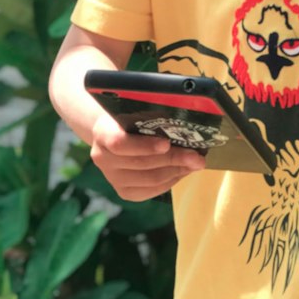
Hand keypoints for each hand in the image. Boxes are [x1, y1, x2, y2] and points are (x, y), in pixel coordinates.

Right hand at [89, 111, 205, 199]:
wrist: (112, 131)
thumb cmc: (130, 115)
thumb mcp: (137, 107)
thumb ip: (154, 110)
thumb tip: (186, 110)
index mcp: (103, 132)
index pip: (119, 143)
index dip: (144, 146)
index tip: (167, 143)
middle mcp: (102, 158)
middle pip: (141, 164)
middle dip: (173, 159)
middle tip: (196, 156)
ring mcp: (112, 177)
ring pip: (149, 180)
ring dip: (176, 171)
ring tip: (195, 163)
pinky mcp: (123, 191)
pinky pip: (151, 191)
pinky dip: (170, 181)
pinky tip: (183, 171)